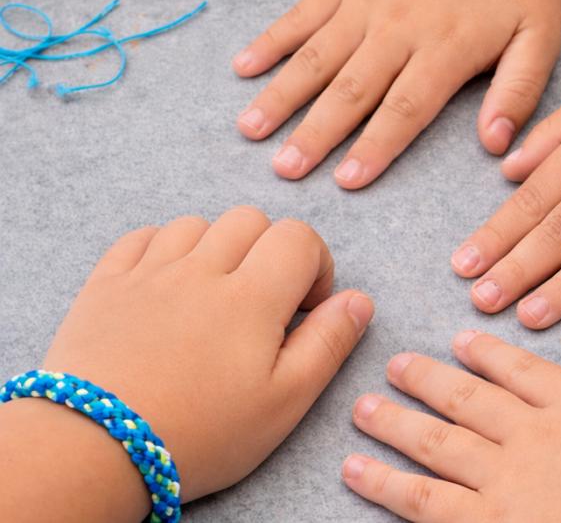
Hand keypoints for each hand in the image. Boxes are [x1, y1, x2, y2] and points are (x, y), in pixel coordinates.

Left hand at [40, 207, 373, 503]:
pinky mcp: (107, 283)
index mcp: (252, 297)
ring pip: (197, 224)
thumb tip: (358, 299)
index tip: (306, 306)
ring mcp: (149, 272)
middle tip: (262, 301)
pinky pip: (142, 237)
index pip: (298, 237)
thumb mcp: (284, 402)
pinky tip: (169, 284)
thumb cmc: (199, 433)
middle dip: (269, 250)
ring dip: (216, 247)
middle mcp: (201, 269)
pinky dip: (164, 248)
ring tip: (213, 295)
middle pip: (250, 220)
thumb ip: (329, 343)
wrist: (93, 449)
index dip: (315, 263)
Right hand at [234, 0, 560, 188]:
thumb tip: (495, 145)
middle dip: (315, 134)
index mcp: (446, 49)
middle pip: (351, 90)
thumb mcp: (541, 36)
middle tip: (284, 170)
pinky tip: (243, 66)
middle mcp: (399, 29)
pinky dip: (273, 38)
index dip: (375, 147)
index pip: (404, 109)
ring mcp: (367, 3)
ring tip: (250, 129)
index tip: (345, 182)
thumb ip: (520, 91)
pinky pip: (304, 12)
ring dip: (282, 94)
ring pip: (318, 56)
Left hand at [343, 332, 560, 521]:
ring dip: (396, 424)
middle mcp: (532, 435)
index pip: (521, 370)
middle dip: (427, 380)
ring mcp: (506, 481)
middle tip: (395, 365)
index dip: (487, 352)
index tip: (459, 339)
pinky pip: (426, 502)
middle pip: (468, 399)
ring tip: (364, 409)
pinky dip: (387, 484)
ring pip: (437, 443)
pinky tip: (355, 471)